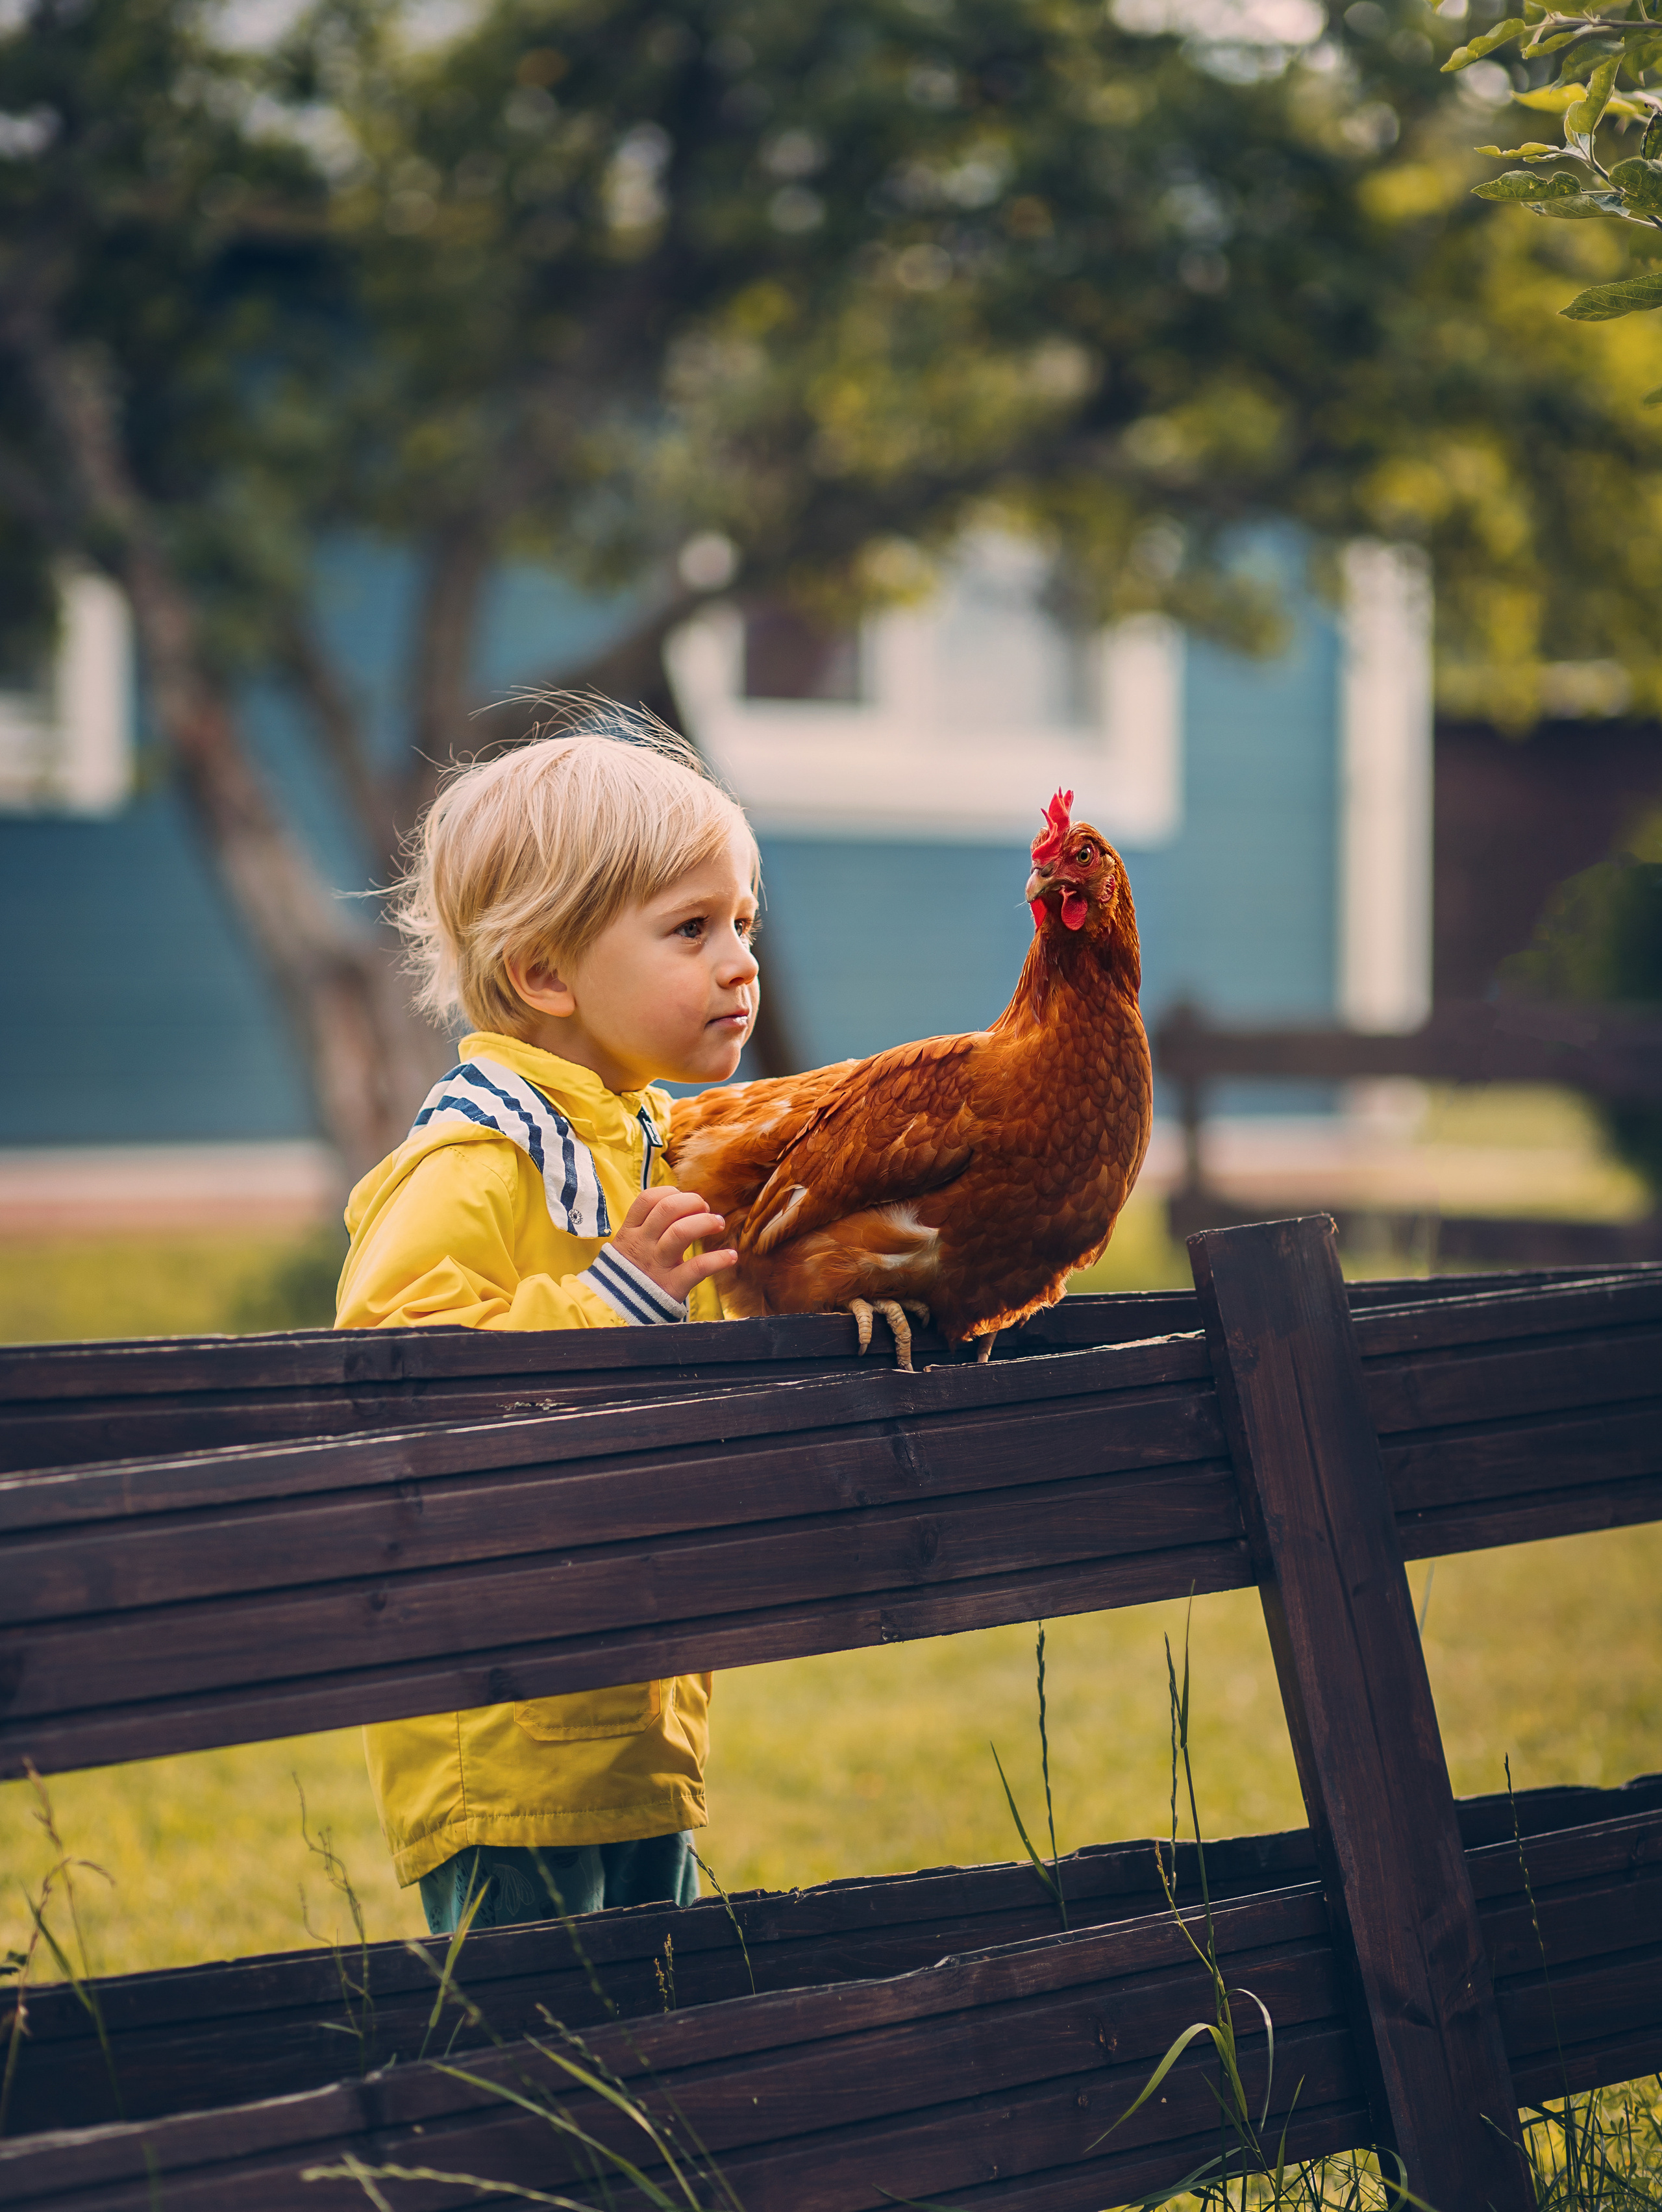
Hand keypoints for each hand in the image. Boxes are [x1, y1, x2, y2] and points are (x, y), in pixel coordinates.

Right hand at [609, 1187, 736, 1300]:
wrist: (618, 1308)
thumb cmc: (633, 1270)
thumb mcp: (631, 1244)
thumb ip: (649, 1225)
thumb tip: (682, 1203)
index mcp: (631, 1231)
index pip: (648, 1198)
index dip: (671, 1192)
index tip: (684, 1198)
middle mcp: (643, 1243)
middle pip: (667, 1209)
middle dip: (692, 1202)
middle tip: (705, 1208)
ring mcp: (657, 1264)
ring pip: (681, 1232)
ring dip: (705, 1222)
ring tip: (718, 1223)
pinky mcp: (671, 1285)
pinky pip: (697, 1268)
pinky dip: (718, 1259)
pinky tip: (731, 1256)